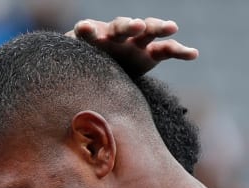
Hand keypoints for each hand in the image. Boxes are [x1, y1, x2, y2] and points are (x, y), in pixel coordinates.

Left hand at [70, 17, 198, 77]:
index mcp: (94, 40)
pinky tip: (193, 54)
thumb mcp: (75, 76)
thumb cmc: (84, 76)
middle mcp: (116, 37)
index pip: (90, 31)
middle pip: (123, 27)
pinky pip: (168, 50)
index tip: (85, 29)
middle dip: (129, 26)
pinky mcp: (150, 55)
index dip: (88, 31)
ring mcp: (135, 44)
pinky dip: (181, 50)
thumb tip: (54, 101)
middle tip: (134, 26)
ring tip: (171, 27)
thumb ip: (69, 76)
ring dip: (159, 27)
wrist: (101, 78)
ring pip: (149, 31)